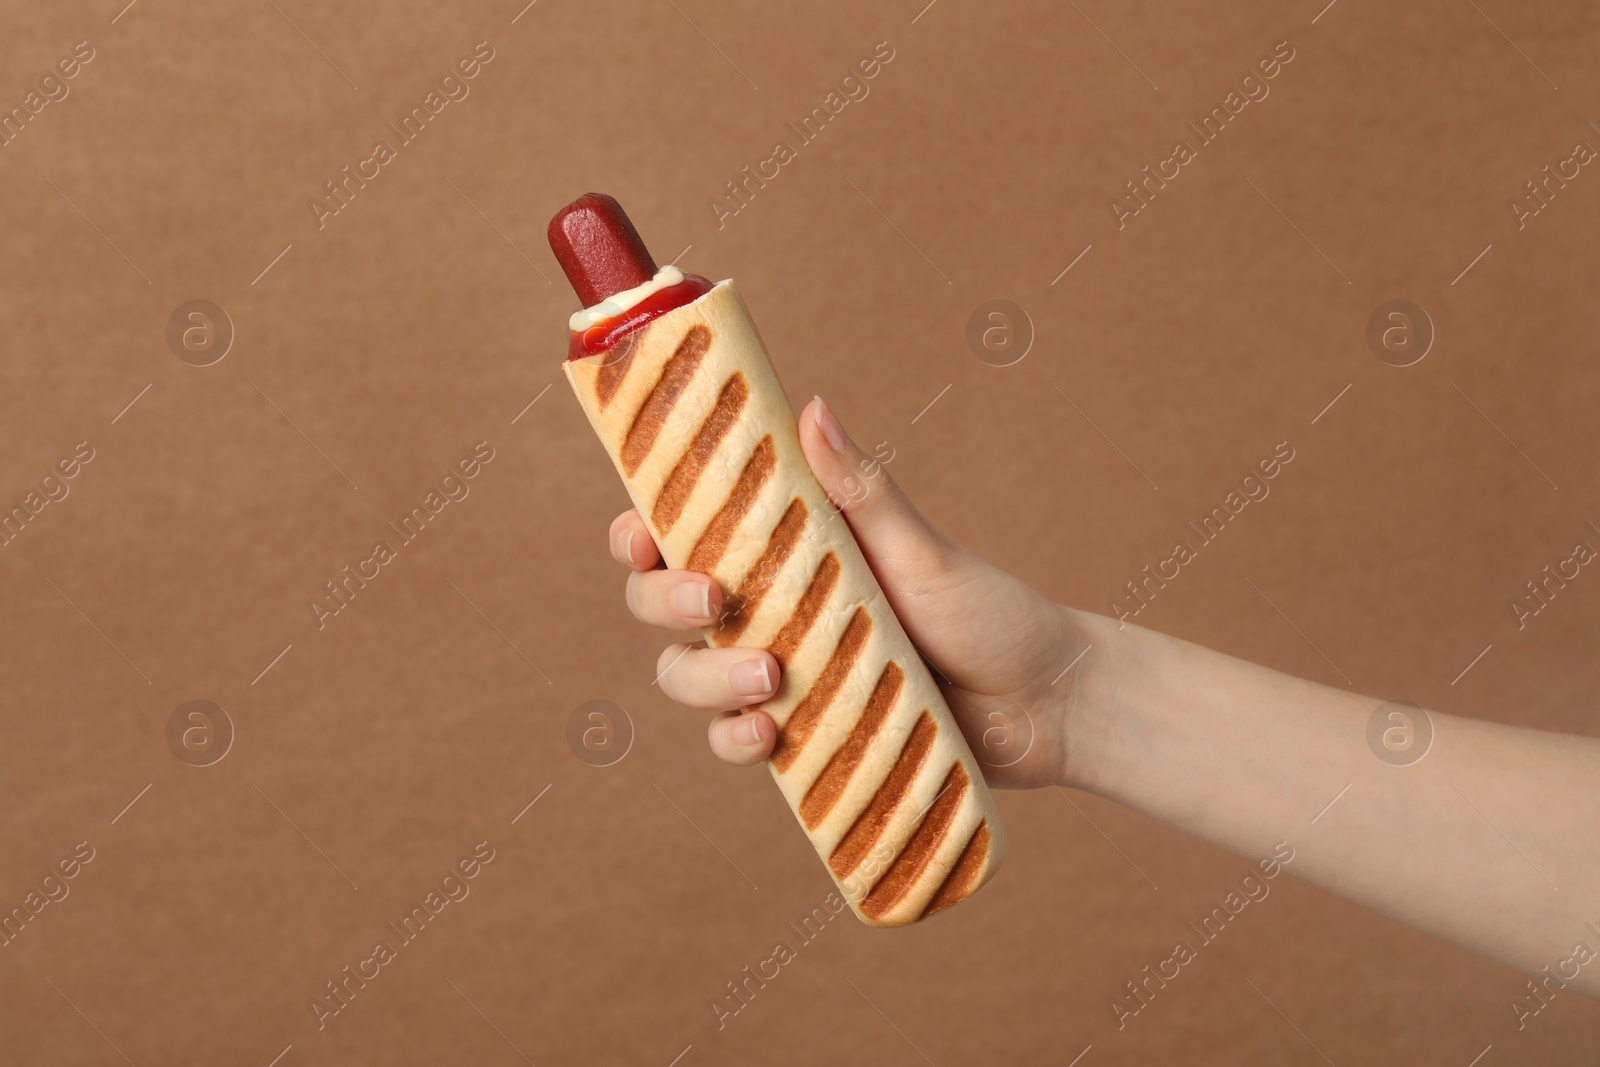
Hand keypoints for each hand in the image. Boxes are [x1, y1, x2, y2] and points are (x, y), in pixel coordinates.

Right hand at [608, 395, 1092, 788]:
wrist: (1045, 707)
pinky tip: (768, 735)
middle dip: (662, 599)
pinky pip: (734, 740)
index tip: (642, 532)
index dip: (641, 531)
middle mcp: (768, 608)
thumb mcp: (921, 550)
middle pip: (661, 602)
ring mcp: (779, 674)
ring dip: (703, 676)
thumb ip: (861, 490)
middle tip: (714, 599)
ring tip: (769, 678)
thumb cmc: (986, 612)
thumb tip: (813, 406)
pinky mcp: (800, 734)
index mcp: (785, 549)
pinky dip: (733, 739)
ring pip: (686, 675)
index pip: (686, 532)